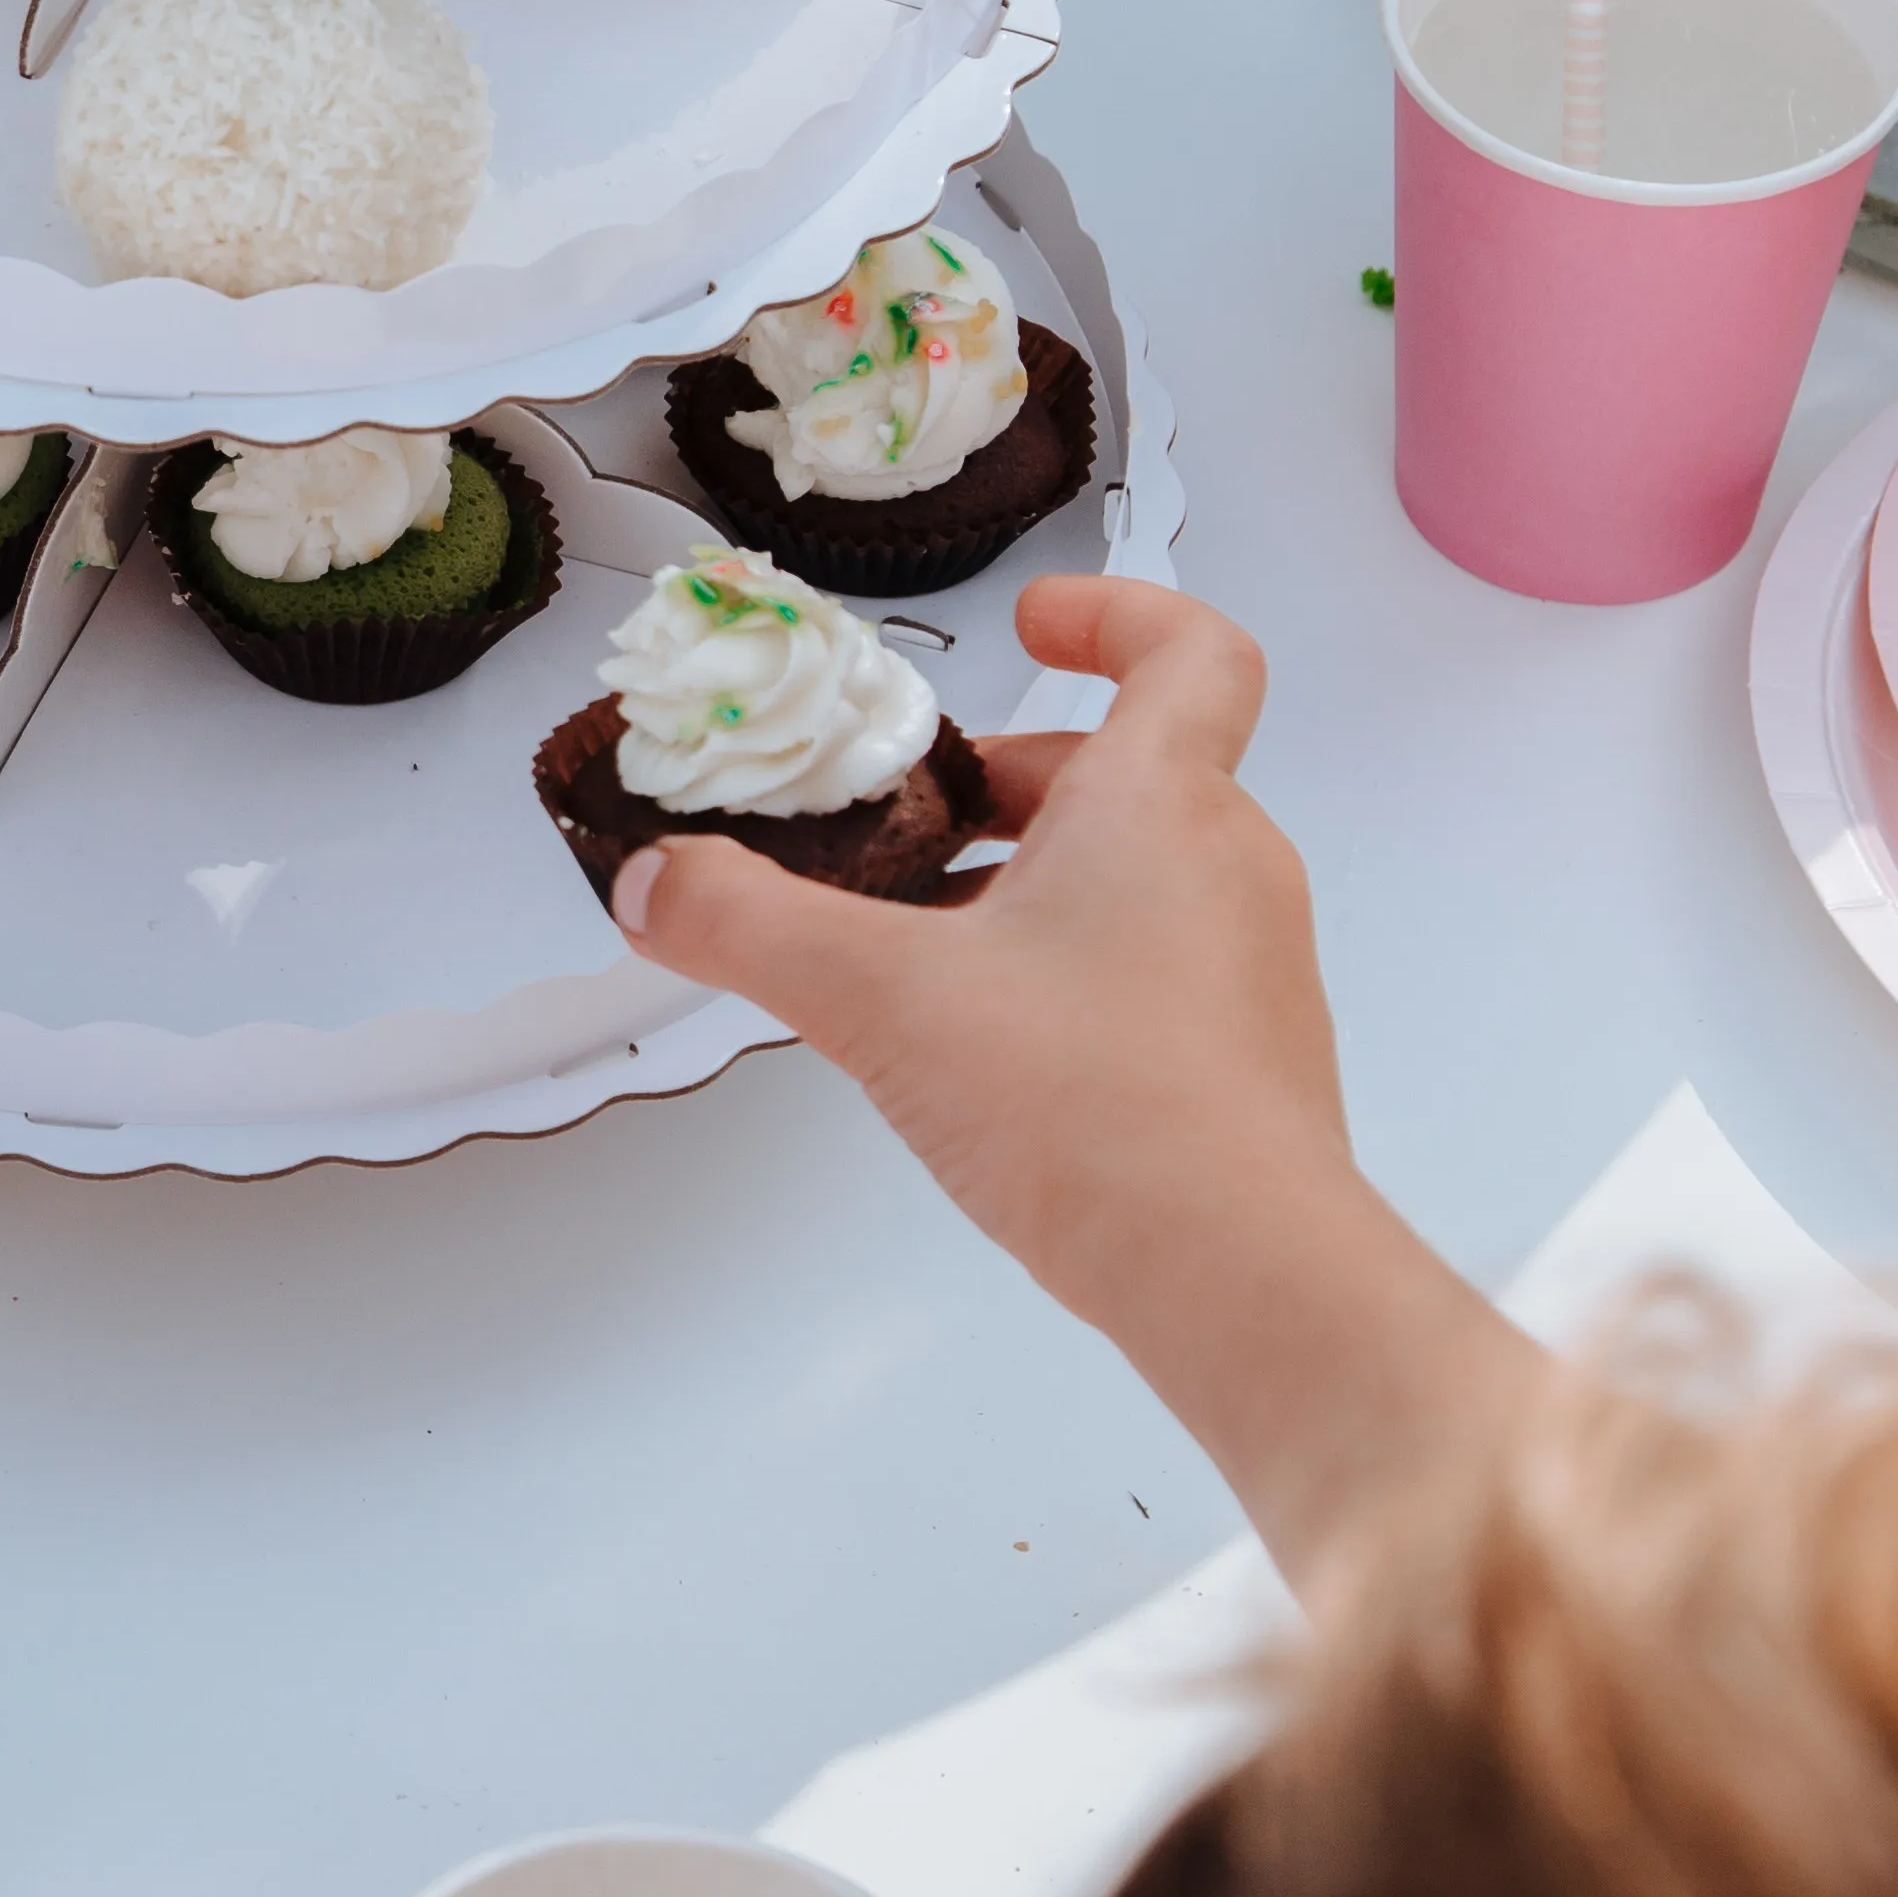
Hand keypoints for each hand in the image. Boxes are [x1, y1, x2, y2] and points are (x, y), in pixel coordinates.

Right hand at [619, 576, 1335, 1330]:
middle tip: (899, 824)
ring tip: (909, 951)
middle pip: (1125, 777)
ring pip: (1134, 882)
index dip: (1116, 614)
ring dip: (1026, 888)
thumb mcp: (880, 998)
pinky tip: (976, 1056)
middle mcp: (1228, 868)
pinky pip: (1151, 975)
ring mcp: (1250, 973)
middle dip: (1004, 787)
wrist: (1244, 1281)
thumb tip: (648, 882)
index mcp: (1165, 803)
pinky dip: (1065, 976)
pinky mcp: (1246, 1068)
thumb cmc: (1091, 1102)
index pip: (1191, 651)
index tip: (1032, 623)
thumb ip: (747, 925)